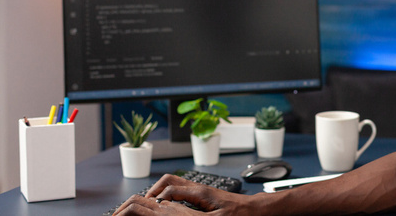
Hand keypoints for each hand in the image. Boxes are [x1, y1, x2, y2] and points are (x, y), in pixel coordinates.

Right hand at [114, 174, 247, 214]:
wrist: (256, 210)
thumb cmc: (241, 214)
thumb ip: (193, 215)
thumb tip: (170, 209)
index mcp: (199, 192)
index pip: (167, 189)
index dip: (151, 199)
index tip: (139, 208)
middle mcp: (198, 188)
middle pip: (168, 182)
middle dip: (151, 192)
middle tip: (139, 206)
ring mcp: (201, 190)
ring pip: (173, 185)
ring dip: (159, 194)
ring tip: (149, 207)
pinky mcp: (204, 196)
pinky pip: (181, 191)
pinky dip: (169, 197)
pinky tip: (167, 209)